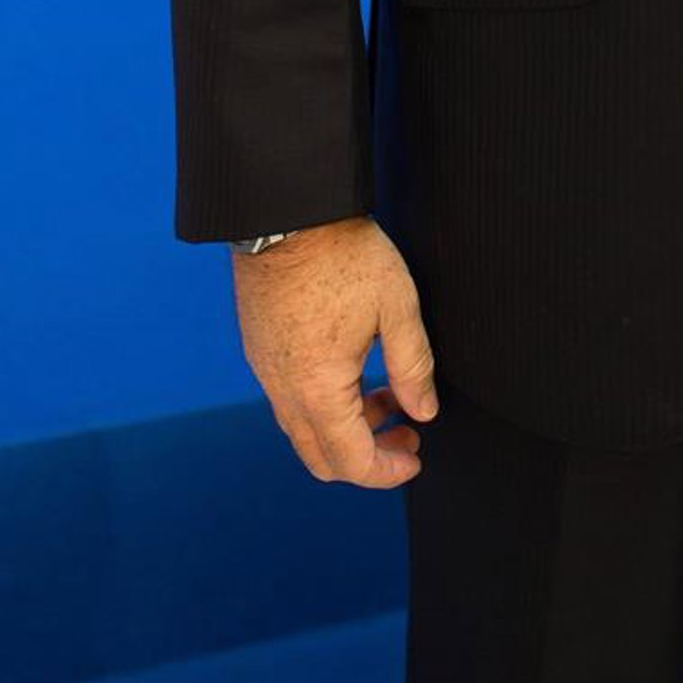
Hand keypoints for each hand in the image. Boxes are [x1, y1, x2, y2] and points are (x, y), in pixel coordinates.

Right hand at [231, 215, 437, 486]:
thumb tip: (423, 411)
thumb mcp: (397, 307)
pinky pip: (289, 398)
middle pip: (320, 457)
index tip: (415, 456)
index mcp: (318, 389)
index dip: (386, 471)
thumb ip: (413, 366)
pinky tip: (354, 369)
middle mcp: (283, 389)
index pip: (350, 462)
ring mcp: (266, 369)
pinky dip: (323, 403)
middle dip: (367, 456)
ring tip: (387, 394)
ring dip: (347, 426)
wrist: (287, 210)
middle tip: (406, 432)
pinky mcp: (259, 348)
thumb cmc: (344, 253)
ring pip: (303, 428)